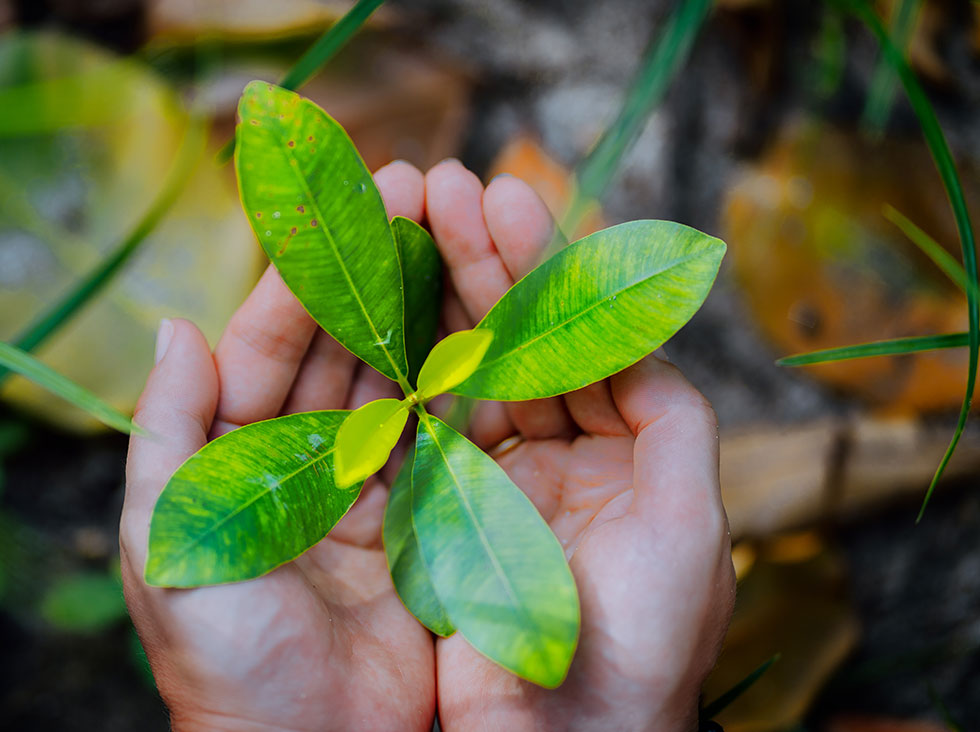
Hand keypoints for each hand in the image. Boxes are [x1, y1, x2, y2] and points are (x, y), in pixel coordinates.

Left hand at [119, 163, 438, 730]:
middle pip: (339, 346)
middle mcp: (297, 461)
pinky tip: (487, 324)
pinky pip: (442, 436)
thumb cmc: (222, 658)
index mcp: (230, 456)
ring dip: (421, 308)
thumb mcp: (168, 543)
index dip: (305, 274)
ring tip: (456, 234)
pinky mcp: (421, 522)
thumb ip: (165, 434)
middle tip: (418, 192)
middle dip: (373, 271)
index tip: (347, 203)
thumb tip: (171, 326)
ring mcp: (363, 489)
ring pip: (395, 377)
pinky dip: (462, 381)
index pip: (266, 343)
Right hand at [411, 159, 735, 730]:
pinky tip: (367, 305)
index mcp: (612, 458)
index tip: (507, 195)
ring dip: (425, 297)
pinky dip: (385, 369)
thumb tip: (642, 322)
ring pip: (449, 372)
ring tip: (397, 217)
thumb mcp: (688, 528)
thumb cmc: (637, 651)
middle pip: (505, 342)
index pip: (572, 339)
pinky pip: (403, 429)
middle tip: (437, 184)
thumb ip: (675, 416)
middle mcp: (544, 462)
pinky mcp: (419, 517)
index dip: (540, 266)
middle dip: (474, 262)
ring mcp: (477, 485)